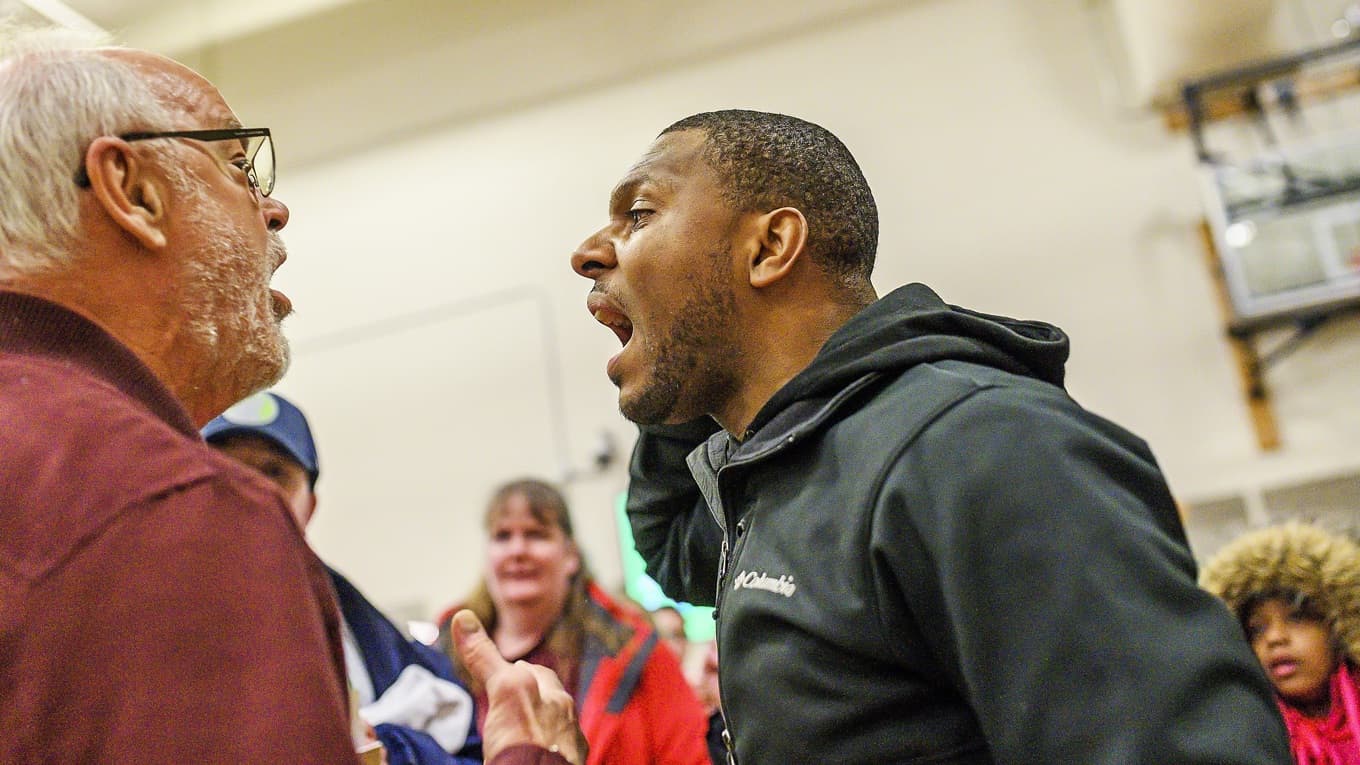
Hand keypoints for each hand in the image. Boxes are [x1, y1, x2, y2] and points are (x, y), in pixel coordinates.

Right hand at [451, 610, 586, 763]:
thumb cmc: (521, 743)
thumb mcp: (503, 691)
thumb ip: (485, 658)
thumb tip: (464, 618)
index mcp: (550, 692)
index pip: (532, 673)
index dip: (515, 675)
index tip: (504, 680)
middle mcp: (565, 711)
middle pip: (547, 695)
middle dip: (532, 695)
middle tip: (510, 707)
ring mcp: (570, 737)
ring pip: (554, 721)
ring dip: (541, 722)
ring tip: (521, 734)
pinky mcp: (571, 760)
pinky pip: (560, 746)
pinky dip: (548, 745)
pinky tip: (536, 753)